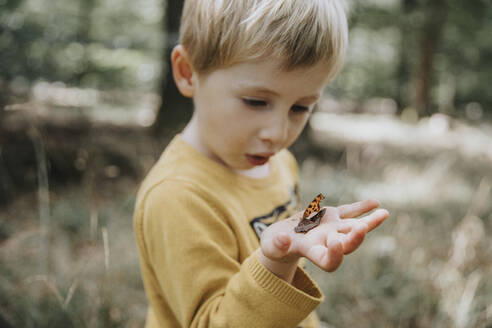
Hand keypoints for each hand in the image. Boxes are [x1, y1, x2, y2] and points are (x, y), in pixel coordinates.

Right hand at [258, 199, 388, 279]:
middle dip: (356, 238)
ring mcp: (331, 229)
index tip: (335, 243)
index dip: (335, 255)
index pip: (329, 261)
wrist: (282, 239)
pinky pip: (349, 212)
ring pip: (354, 226)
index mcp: (312, 253)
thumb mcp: (270, 246)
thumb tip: (283, 239)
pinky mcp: (331, 217)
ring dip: (369, 221)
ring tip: (384, 213)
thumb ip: (276, 245)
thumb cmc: (274, 246)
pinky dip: (361, 208)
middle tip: (363, 228)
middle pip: (347, 244)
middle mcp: (326, 243)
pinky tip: (375, 202)